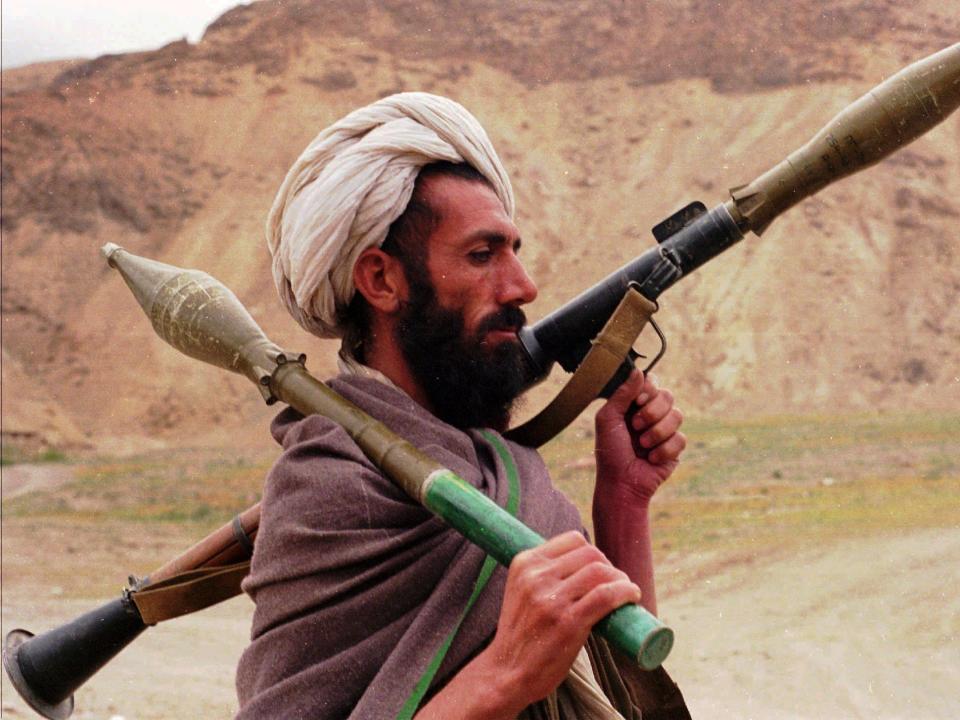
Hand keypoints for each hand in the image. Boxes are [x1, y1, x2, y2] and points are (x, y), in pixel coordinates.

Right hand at [481, 531, 640, 713]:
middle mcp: (536, 576)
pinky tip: (632, 596)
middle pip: (590, 554)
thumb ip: (545, 575)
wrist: (506, 672)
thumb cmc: (521, 634)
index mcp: (525, 563)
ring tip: (625, 592)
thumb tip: (589, 566)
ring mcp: (551, 599)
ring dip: (620, 580)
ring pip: (600, 572)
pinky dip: (625, 592)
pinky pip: (605, 596)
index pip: (573, 540)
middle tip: (615, 585)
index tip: (600, 571)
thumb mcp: (522, 591)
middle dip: (609, 567)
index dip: (593, 554)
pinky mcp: (568, 622)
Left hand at [594, 370, 685, 501]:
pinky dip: (663, 450)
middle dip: (651, 412)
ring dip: (657, 432)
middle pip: (668, 396)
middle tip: (635, 426)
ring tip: (642, 446)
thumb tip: (639, 370)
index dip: (648, 390)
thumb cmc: (610, 452)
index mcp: (634, 405)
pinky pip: (681, 438)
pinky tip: (651, 459)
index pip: (652, 383)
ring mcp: (665, 430)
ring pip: (677, 416)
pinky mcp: (675, 448)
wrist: (622, 483)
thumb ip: (622, 394)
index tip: (636, 401)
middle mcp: (651, 415)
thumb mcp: (608, 419)